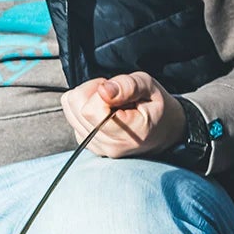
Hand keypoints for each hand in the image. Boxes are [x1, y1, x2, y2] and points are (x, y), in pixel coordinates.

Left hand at [60, 73, 185, 158]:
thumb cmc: (156, 108)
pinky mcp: (88, 145)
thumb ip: (127, 85)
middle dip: (92, 93)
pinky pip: (72, 119)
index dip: (100, 91)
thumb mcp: (149, 87)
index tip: (117, 91)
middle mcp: (109, 146)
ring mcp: (97, 148)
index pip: (91, 110)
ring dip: (87, 100)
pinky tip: (104, 111)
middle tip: (114, 95)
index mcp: (128, 134)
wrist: (163, 132)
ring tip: (110, 103)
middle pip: (76, 108)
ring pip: (70, 112)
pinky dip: (84, 110)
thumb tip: (103, 90)